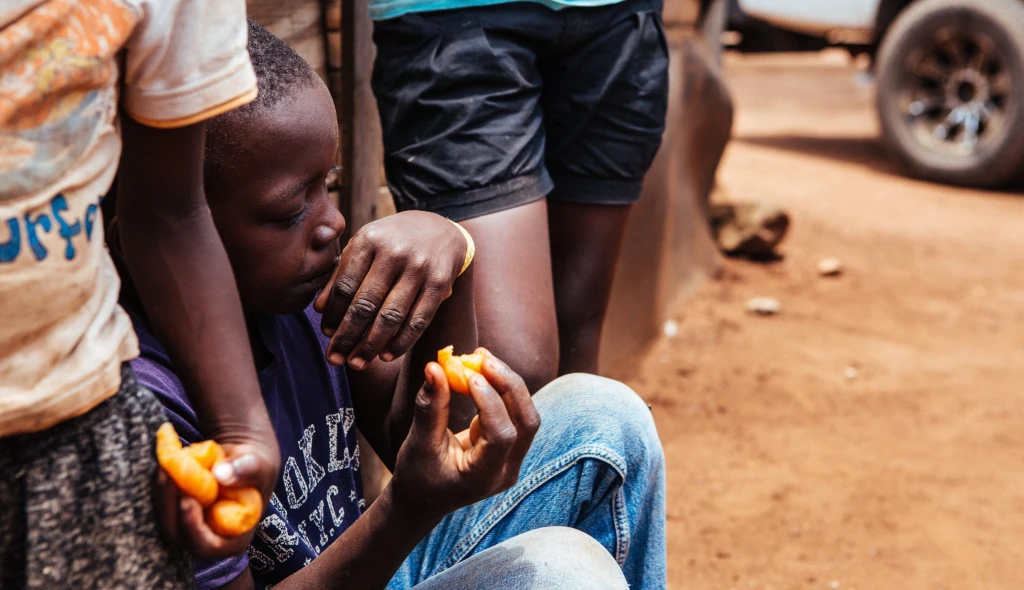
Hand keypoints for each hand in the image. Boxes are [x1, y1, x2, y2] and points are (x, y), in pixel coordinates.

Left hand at [155, 439, 278, 557]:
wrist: (239, 460)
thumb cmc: (254, 467)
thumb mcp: (257, 465)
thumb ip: (246, 470)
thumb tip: (222, 474)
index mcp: (232, 539)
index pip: (206, 546)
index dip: (193, 527)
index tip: (188, 499)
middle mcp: (207, 539)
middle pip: (178, 534)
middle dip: (169, 505)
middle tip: (169, 475)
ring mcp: (189, 528)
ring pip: (165, 520)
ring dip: (162, 494)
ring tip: (166, 465)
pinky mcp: (176, 514)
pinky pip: (162, 507)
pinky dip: (161, 487)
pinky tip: (164, 465)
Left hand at [314, 211, 466, 369]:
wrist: (439, 228)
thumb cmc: (391, 242)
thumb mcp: (364, 246)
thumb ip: (341, 273)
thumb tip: (320, 309)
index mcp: (368, 240)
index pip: (344, 285)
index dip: (333, 314)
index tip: (326, 334)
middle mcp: (394, 252)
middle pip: (365, 304)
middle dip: (347, 337)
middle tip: (334, 359)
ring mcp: (420, 268)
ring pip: (391, 317)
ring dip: (371, 345)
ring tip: (356, 363)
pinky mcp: (440, 283)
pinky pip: (418, 320)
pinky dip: (401, 342)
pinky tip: (385, 355)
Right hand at [388, 350, 540, 522]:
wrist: (423, 498)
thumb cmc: (417, 474)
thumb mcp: (419, 443)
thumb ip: (430, 407)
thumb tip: (434, 367)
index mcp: (484, 478)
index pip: (502, 436)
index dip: (490, 403)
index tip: (469, 376)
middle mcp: (507, 470)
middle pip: (526, 422)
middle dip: (508, 385)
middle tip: (482, 357)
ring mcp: (513, 459)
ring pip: (526, 414)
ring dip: (507, 383)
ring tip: (481, 358)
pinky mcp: (511, 444)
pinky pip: (516, 412)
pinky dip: (502, 388)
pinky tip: (482, 369)